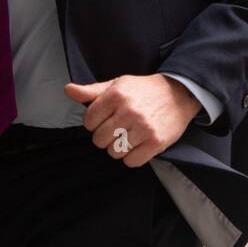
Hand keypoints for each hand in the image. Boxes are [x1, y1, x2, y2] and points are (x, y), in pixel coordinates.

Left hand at [65, 73, 202, 166]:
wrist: (179, 93)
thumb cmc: (143, 90)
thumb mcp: (117, 84)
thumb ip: (91, 91)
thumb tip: (67, 90)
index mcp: (116, 95)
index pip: (88, 121)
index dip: (94, 123)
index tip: (105, 119)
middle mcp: (129, 111)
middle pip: (99, 140)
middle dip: (105, 137)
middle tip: (118, 129)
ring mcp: (143, 128)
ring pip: (114, 152)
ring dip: (118, 148)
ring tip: (128, 137)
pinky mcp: (156, 142)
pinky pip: (131, 161)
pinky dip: (132, 157)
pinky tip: (137, 145)